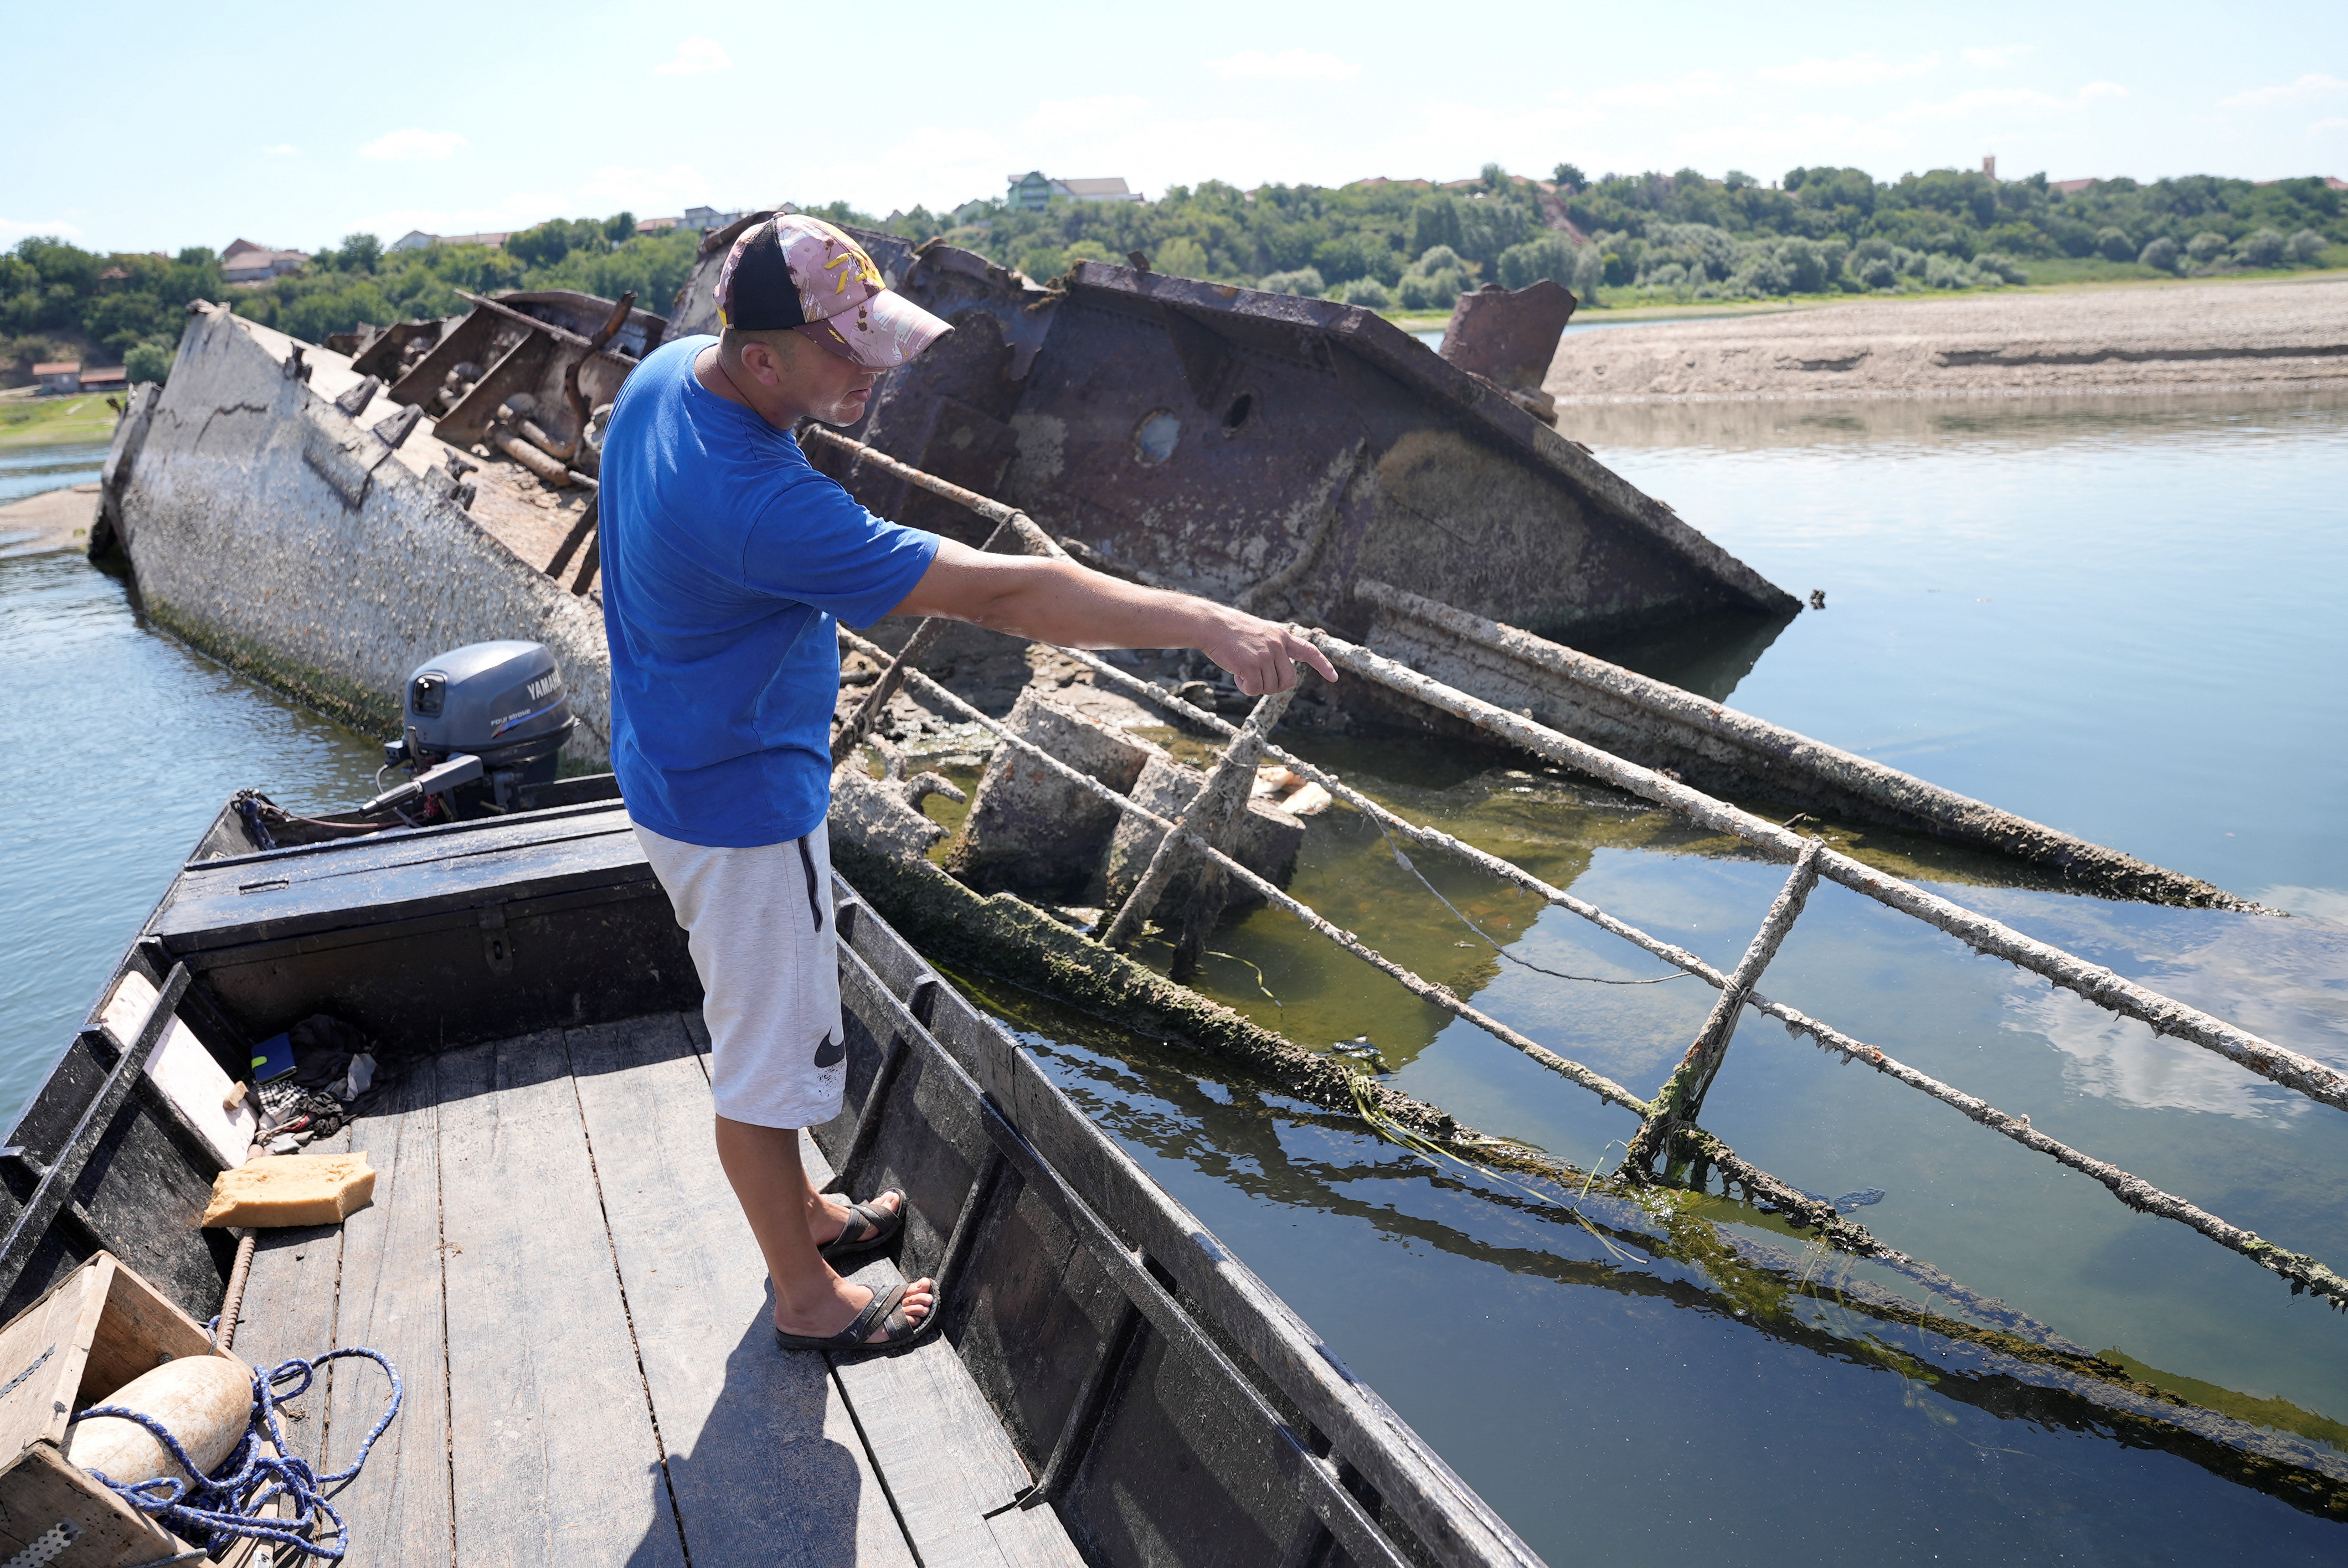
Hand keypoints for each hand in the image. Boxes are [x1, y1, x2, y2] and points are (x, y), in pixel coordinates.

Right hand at [1199, 614, 1338, 696]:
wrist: (1211, 625)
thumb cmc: (1230, 631)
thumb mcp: (1259, 633)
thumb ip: (1272, 648)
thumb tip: (1277, 675)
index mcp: (1281, 636)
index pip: (1309, 651)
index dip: (1323, 665)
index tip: (1334, 678)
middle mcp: (1277, 645)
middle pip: (1288, 681)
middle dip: (1274, 686)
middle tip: (1257, 679)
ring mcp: (1265, 655)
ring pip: (1270, 687)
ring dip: (1256, 686)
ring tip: (1242, 671)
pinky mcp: (1251, 665)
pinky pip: (1255, 689)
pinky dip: (1246, 688)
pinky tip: (1237, 676)